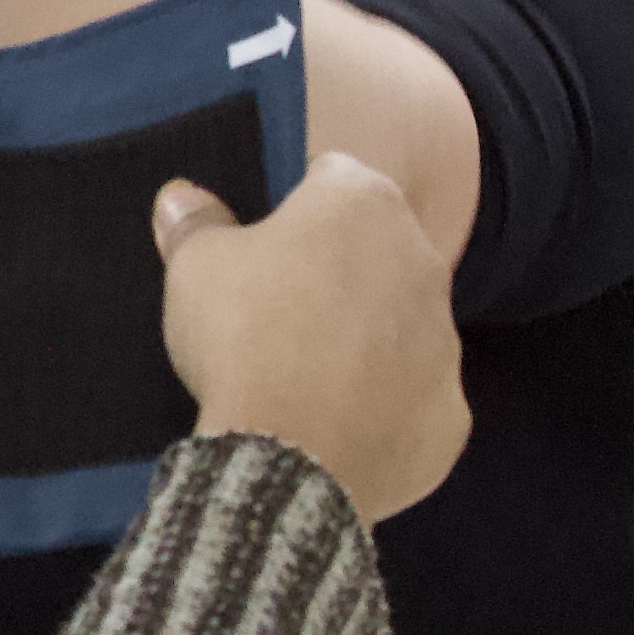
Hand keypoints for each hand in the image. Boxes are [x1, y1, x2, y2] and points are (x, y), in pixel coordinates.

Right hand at [154, 155, 469, 522]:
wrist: (295, 458)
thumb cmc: (244, 337)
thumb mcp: (196, 268)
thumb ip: (195, 224)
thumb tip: (181, 195)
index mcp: (364, 202)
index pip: (329, 177)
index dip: (289, 207)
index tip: (258, 246)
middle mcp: (422, 260)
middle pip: (372, 251)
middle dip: (331, 273)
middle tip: (272, 314)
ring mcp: (447, 341)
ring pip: (398, 326)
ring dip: (359, 340)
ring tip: (300, 378)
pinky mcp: (452, 413)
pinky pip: (410, 398)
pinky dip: (378, 408)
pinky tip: (331, 426)